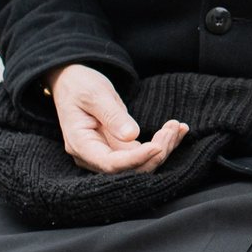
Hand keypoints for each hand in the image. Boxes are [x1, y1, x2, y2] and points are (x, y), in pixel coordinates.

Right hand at [47, 64, 186, 173]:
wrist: (73, 82)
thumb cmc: (80, 86)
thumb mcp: (95, 95)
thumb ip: (112, 116)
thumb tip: (132, 136)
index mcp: (81, 145)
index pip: (110, 164)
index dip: (136, 159)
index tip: (157, 146)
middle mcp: (92, 156)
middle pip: (129, 169)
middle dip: (155, 152)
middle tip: (172, 129)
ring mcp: (107, 153)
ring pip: (140, 163)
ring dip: (163, 148)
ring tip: (177, 127)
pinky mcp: (119, 148)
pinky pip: (143, 152)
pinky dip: (162, 143)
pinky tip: (177, 129)